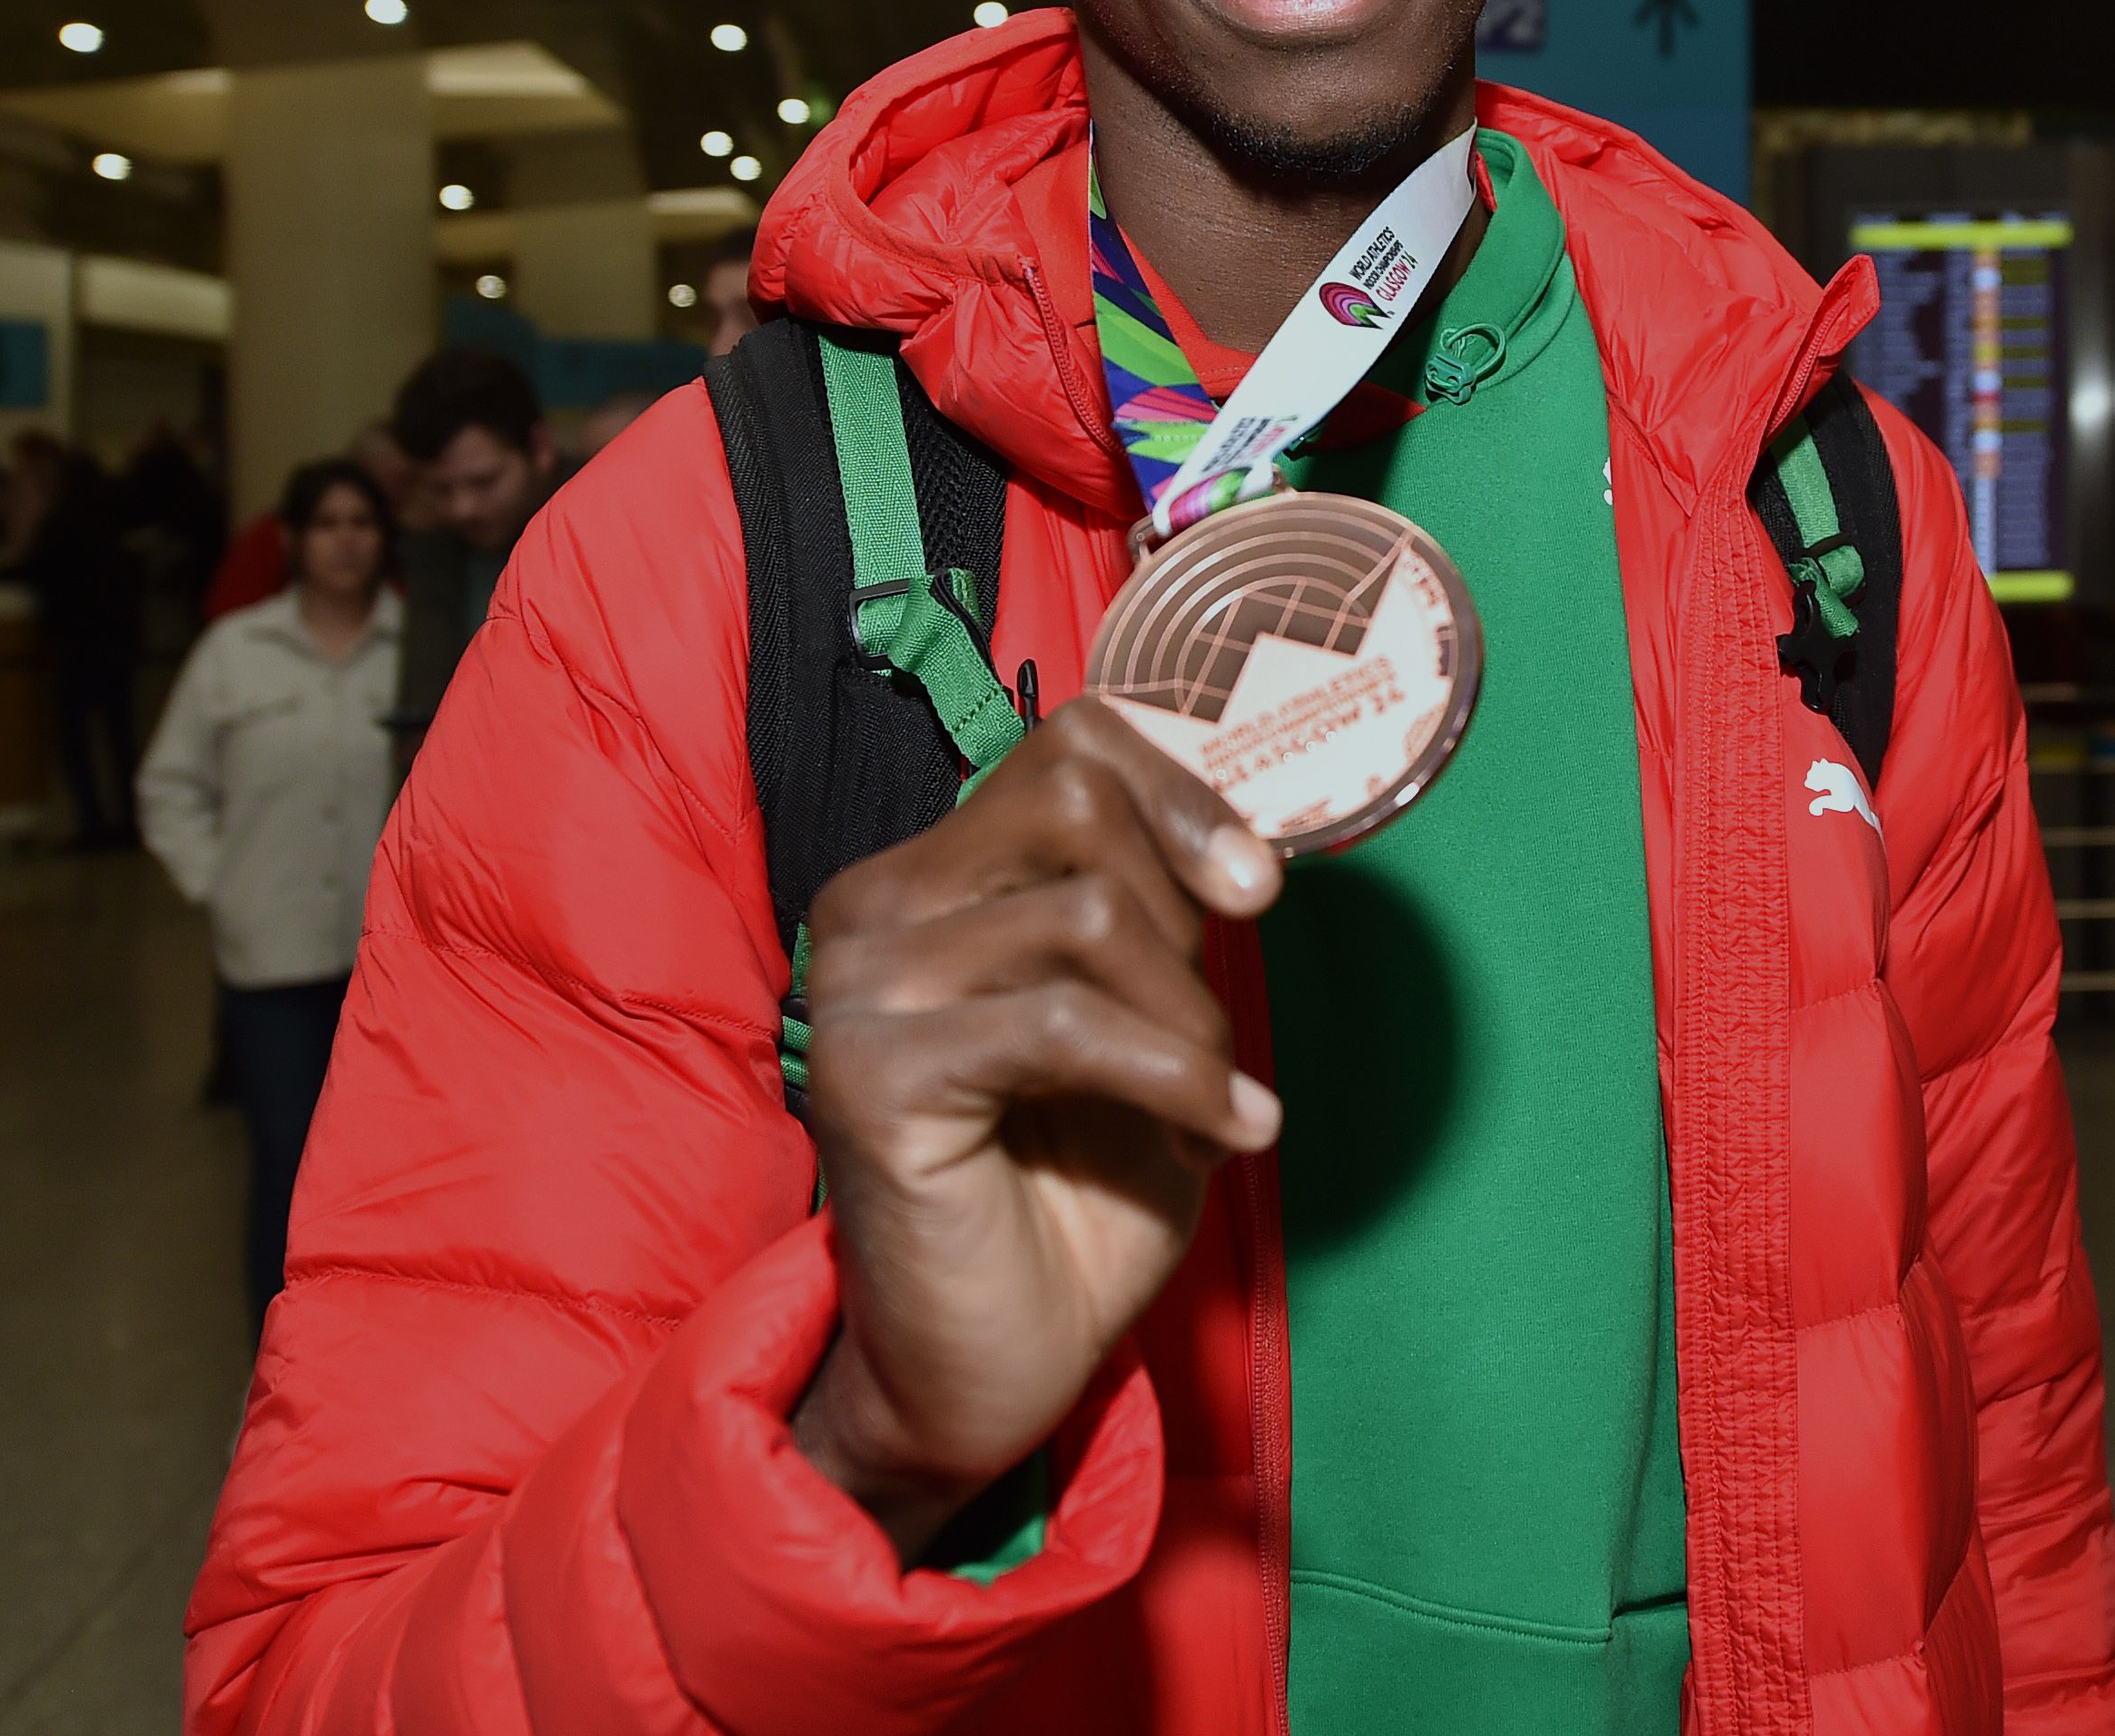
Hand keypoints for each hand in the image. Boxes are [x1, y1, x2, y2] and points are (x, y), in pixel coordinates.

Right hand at [790, 698, 1282, 1560]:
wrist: (986, 1371)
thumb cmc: (1070, 1200)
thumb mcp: (1144, 1023)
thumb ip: (1163, 918)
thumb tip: (1245, 842)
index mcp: (931, 876)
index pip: (1065, 744)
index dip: (1181, 792)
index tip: (1255, 889)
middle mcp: (873, 905)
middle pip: (1075, 802)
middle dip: (1185, 918)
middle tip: (1212, 1042)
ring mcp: (859, 984)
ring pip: (1086, 914)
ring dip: (1189, 1021)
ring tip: (1209, 1110)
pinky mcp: (873, 1073)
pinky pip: (1066, 1023)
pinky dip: (1176, 1078)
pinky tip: (1219, 1136)